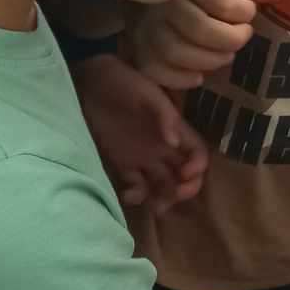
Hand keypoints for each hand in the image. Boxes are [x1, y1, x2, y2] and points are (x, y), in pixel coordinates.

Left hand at [73, 54, 208, 209]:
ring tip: (155, 207)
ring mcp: (143, 157)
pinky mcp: (123, 163)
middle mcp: (163, 147)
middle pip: (184, 176)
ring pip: (162, 185)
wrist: (91, 83)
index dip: (197, 167)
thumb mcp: (148, 93)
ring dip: (163, 199)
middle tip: (173, 196)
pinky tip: (127, 195)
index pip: (197, 154)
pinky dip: (136, 195)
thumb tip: (175, 142)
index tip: (185, 174)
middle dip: (184, 190)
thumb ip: (164, 116)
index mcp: (175, 130)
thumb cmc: (125, 83)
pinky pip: (135, 186)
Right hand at [128, 0, 281, 90]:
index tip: (248, 13)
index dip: (243, 12)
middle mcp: (162, 2)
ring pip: (177, 52)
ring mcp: (145, 27)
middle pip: (200, 29)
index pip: (221, 3)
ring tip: (225, 57)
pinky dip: (181, 79)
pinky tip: (199, 76)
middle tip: (241, 38)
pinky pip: (156, 70)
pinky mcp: (136, 49)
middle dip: (230, 40)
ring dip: (209, 60)